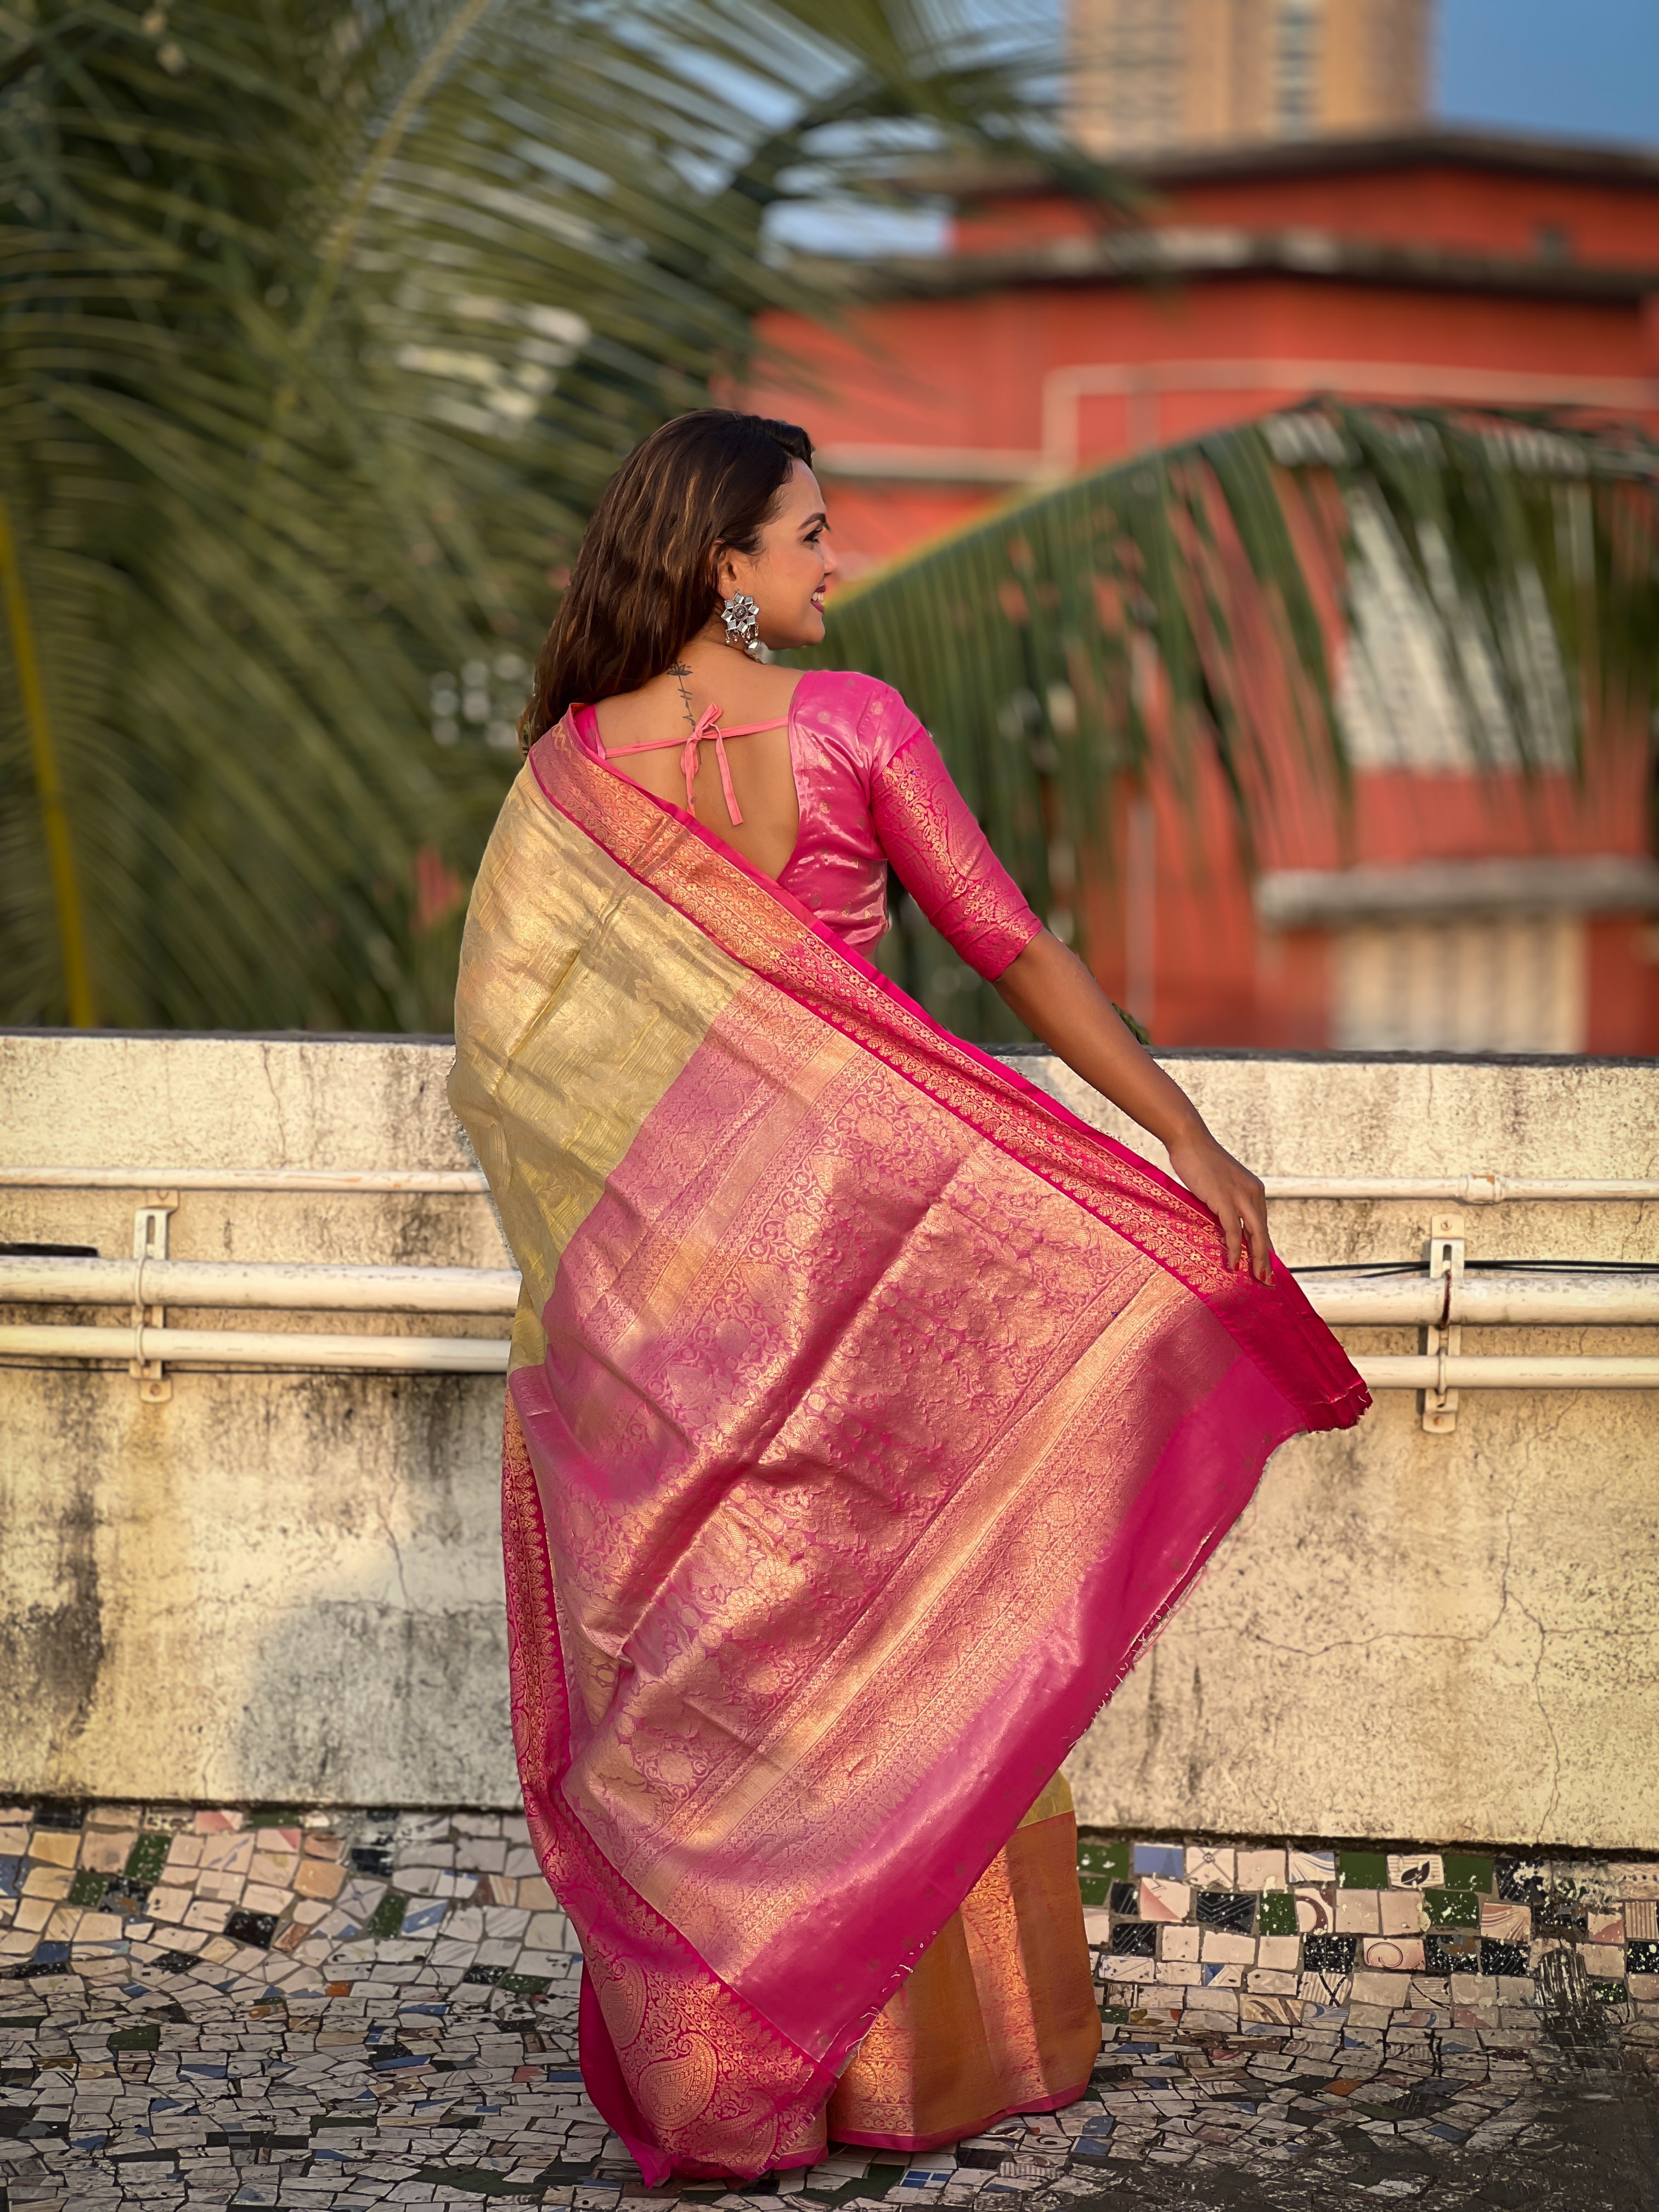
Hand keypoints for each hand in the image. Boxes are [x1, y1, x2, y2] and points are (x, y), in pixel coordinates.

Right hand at [1165, 1127, 1271, 1283]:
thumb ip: (1226, 1200)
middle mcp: (1253, 1192)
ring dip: (1257, 1258)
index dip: (1265, 1245)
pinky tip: (1233, 1264)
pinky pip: (1233, 1230)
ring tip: (1257, 1278)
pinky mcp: (1224, 1199)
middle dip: (1266, 1258)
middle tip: (1267, 1279)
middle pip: (1263, 1232)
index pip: (1262, 1223)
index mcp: (1254, 1189)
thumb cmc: (1199, 1160)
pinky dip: (1235, 1249)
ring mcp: (1240, 1195)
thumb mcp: (1220, 1183)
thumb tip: (1222, 1221)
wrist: (1189, 1140)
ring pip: (1255, 1233)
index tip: (1265, 1264)